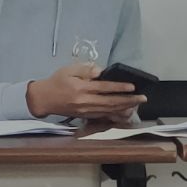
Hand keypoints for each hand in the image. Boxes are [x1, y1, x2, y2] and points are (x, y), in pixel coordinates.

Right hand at [27, 62, 146, 119]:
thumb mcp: (69, 70)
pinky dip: (115, 115)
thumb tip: (101, 71)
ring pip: (109, 111)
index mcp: (81, 88)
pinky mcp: (85, 116)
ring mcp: (86, 111)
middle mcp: (85, 102)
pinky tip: (124, 113)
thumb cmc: (57, 81)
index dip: (119, 88)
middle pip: (110, 102)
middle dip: (128, 100)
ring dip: (124, 108)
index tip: (132, 87)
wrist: (44, 99)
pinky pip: (103, 116)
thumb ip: (85, 70)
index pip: (104, 88)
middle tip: (142, 98)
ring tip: (137, 105)